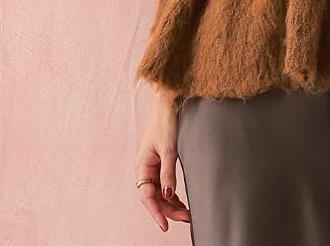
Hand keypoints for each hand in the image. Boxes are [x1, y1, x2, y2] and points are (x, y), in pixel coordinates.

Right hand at [134, 92, 191, 231]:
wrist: (167, 103)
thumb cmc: (165, 122)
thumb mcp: (169, 149)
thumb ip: (168, 173)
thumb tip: (169, 195)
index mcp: (142, 166)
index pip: (148, 197)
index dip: (157, 213)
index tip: (166, 226)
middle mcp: (145, 169)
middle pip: (155, 197)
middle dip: (169, 210)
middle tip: (186, 219)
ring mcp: (152, 166)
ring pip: (160, 192)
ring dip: (172, 204)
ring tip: (187, 214)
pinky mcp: (160, 162)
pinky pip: (164, 183)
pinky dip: (172, 193)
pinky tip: (181, 201)